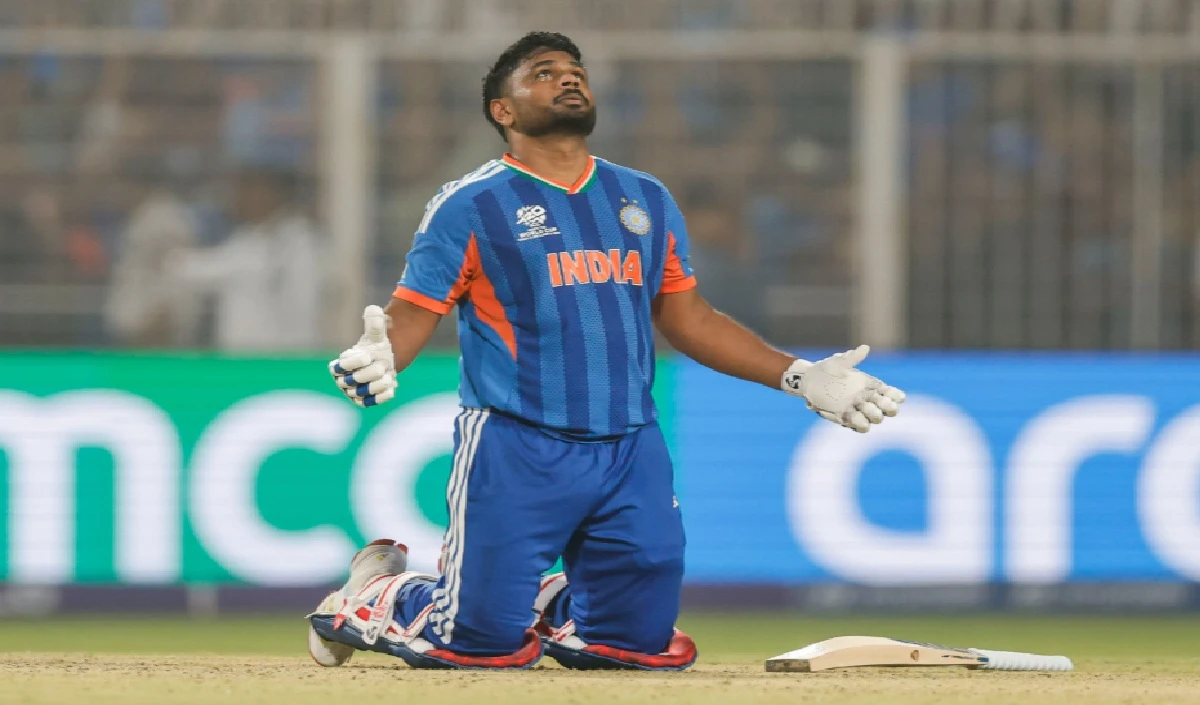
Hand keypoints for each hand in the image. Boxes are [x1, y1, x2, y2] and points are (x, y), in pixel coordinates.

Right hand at [329, 305, 396, 407]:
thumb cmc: (376, 348)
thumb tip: (374, 309)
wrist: (385, 364)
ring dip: (376, 385)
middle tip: (381, 366)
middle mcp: (343, 380)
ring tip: (388, 375)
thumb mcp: (376, 336)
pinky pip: (369, 403)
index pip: (339, 366)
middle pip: (351, 381)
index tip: (368, 355)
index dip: (353, 362)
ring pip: (360, 393)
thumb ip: (374, 324)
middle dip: (368, 374)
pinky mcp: (363, 402)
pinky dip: (380, 397)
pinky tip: (391, 388)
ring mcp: (353, 392)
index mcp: (340, 364)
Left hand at [781, 345, 905, 432]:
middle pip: (886, 409)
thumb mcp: (838, 362)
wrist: (808, 381)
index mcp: (870, 385)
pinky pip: (858, 426)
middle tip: (877, 403)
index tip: (896, 396)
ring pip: (873, 419)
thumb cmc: (825, 369)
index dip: (896, 396)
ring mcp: (857, 410)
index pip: (890, 393)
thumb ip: (852, 357)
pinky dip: (857, 424)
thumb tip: (865, 347)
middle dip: (886, 408)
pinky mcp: (846, 418)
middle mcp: (867, 399)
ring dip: (871, 417)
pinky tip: (849, 417)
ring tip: (862, 411)